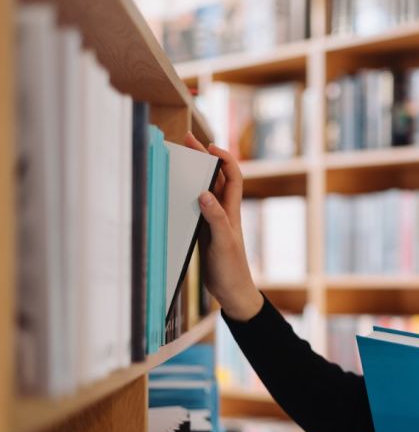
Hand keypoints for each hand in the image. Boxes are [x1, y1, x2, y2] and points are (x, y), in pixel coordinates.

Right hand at [183, 132, 262, 320]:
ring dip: (194, 174)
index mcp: (232, 211)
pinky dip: (186, 195)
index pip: (233, 176)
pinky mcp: (203, 230)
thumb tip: (204, 194)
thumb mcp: (223, 243)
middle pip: (216, 177)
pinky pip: (195, 206)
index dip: (224, 158)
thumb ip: (216, 219)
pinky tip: (173, 190)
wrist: (232, 291)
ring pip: (205, 190)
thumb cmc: (231, 268)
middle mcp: (224, 212)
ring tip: (177, 158)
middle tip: (186, 140)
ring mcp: (213, 220)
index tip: (208, 146)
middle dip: (204, 157)